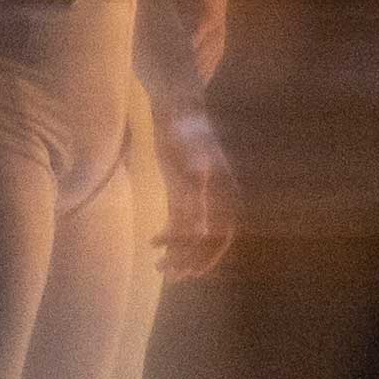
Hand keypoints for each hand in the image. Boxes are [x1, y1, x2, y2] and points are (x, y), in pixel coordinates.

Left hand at [154, 106, 239, 278]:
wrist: (176, 104)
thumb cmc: (185, 119)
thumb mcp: (189, 138)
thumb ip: (195, 160)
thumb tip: (201, 178)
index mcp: (224, 188)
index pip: (223, 232)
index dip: (210, 253)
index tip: (193, 269)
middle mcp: (215, 197)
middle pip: (208, 239)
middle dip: (191, 259)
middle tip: (170, 274)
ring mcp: (198, 196)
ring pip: (193, 234)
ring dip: (180, 253)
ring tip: (161, 268)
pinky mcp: (182, 192)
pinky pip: (180, 223)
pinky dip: (170, 237)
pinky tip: (154, 243)